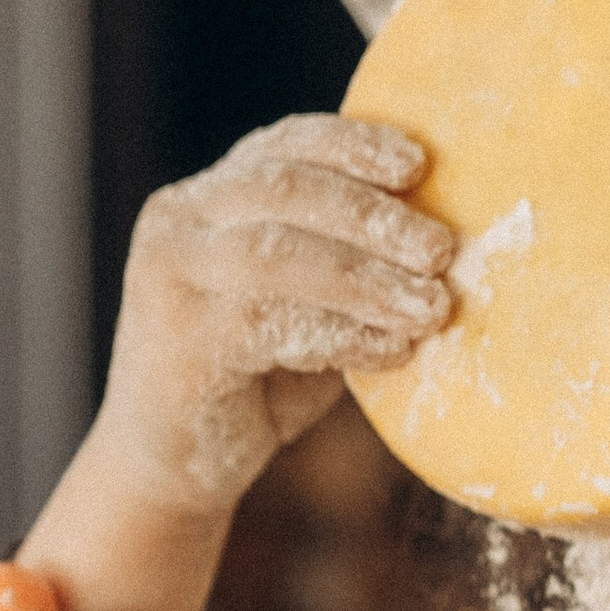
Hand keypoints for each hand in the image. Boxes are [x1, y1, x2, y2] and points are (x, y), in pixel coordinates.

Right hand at [92, 115, 454, 515]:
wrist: (175, 465)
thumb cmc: (256, 383)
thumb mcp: (303, 306)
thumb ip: (342, 262)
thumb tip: (439, 241)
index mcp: (209, 197)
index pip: (284, 146)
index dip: (352, 145)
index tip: (418, 165)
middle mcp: (178, 221)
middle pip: (284, 190)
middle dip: (371, 215)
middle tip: (440, 250)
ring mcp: (169, 277)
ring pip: (278, 254)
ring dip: (367, 279)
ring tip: (431, 307)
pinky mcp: (178, 340)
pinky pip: (270, 325)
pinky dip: (343, 335)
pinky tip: (394, 351)